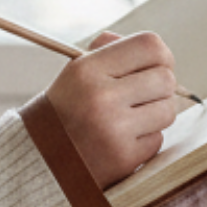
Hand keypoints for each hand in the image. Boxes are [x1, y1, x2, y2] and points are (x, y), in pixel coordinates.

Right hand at [41, 31, 180, 188]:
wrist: (39, 160)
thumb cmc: (65, 111)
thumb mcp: (75, 73)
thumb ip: (110, 52)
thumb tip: (158, 52)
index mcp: (87, 70)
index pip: (150, 46)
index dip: (161, 56)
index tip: (156, 67)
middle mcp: (100, 97)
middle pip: (165, 79)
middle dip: (159, 88)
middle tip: (141, 97)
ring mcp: (113, 130)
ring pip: (167, 111)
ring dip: (155, 116)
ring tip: (129, 120)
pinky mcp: (123, 158)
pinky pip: (157, 140)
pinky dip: (144, 141)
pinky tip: (121, 142)